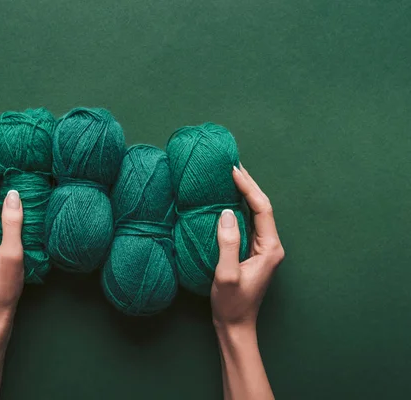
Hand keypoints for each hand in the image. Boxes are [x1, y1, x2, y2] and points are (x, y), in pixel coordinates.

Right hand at [211, 164, 284, 329]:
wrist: (236, 326)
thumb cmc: (231, 304)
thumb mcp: (225, 274)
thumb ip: (227, 242)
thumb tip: (226, 211)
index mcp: (270, 248)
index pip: (262, 208)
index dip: (248, 187)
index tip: (233, 170)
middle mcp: (270, 245)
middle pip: (262, 207)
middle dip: (248, 184)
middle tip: (233, 163)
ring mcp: (262, 249)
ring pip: (255, 213)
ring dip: (244, 194)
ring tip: (231, 175)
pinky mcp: (253, 252)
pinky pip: (248, 223)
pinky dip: (239, 207)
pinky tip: (228, 199)